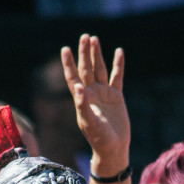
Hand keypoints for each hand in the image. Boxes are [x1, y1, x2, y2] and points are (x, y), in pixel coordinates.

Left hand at [61, 34, 129, 176]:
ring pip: (100, 69)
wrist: (114, 147)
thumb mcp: (88, 122)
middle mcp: (91, 93)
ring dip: (97, 55)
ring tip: (94, 40)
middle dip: (84, 53)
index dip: (68, 64)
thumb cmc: (98, 138)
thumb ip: (82, 105)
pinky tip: (119, 52)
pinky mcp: (116, 96)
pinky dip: (118, 64)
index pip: (73, 77)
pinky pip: (117, 77)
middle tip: (84, 37)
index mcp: (82, 98)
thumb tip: (78, 87)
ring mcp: (104, 93)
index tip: (65, 49)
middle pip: (86, 69)